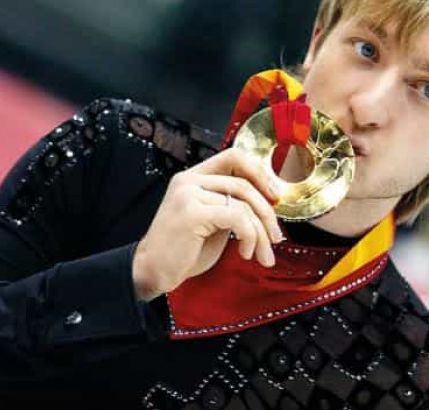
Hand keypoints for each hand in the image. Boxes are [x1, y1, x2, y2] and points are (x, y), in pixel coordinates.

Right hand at [132, 147, 283, 300]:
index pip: (234, 156)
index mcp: (194, 177)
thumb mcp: (213, 221)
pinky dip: (250, 236)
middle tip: (276, 237)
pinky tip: (245, 252)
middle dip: (267, 212)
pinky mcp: (192, 213)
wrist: (153, 272)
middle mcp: (189, 180)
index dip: (260, 172)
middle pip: (244, 183)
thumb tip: (269, 200)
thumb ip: (233, 205)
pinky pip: (237, 217)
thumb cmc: (184, 251)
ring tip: (262, 254)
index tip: (275, 195)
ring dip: (261, 233)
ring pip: (244, 203)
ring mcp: (188, 194)